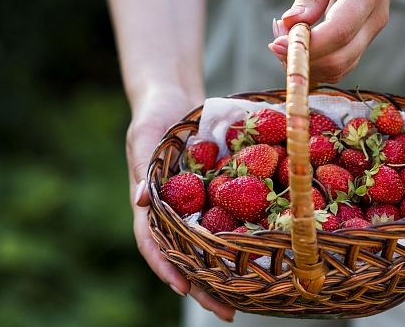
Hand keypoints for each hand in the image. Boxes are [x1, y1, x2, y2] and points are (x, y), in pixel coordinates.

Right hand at [127, 88, 234, 322]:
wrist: (175, 99)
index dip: (167, 267)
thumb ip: (143, 168)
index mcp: (152, 204)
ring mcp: (197, 204)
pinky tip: (264, 252)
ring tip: (252, 296)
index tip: (184, 290)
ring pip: (211, 243)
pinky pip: (232, 215)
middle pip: (187, 254)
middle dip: (204, 285)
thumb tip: (140, 201)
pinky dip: (243, 236)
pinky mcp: (218, 191)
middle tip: (228, 311)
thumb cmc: (154, 117)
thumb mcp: (144, 138)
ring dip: (227, 270)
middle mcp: (175, 211)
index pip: (154, 243)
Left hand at [268, 0, 399, 82]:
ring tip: (284, 39)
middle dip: (302, 58)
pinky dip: (314, 64)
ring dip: (305, 63)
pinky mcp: (362, 45)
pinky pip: (338, 67)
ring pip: (338, 68)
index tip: (277, 44)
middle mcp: (375, 17)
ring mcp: (371, 34)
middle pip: (340, 57)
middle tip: (275, 41)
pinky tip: (297, 45)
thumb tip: (292, 23)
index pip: (341, 28)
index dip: (309, 44)